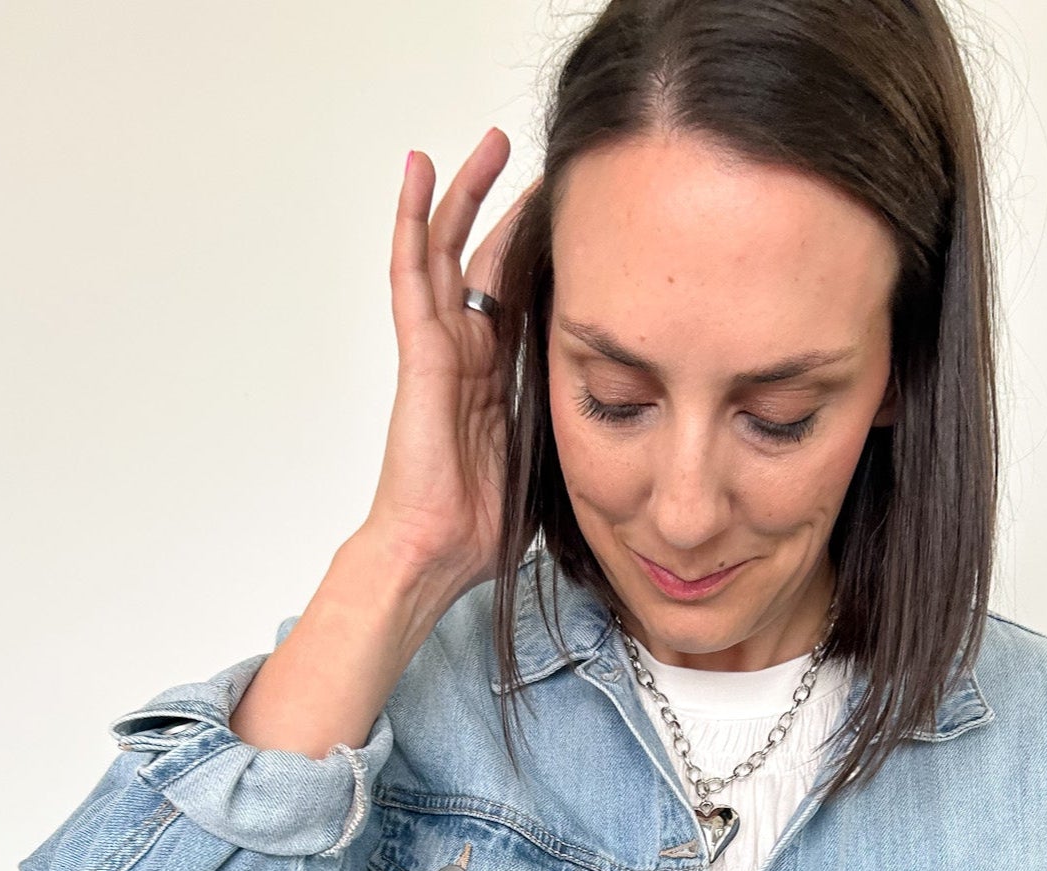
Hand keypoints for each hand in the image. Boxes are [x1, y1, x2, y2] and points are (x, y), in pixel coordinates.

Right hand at [361, 128, 540, 595]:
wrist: (439, 550)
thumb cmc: (482, 528)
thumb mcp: (552, 466)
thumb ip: (576, 433)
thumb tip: (634, 429)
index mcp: (496, 380)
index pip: (519, 298)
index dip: (542, 256)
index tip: (577, 221)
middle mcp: (466, 355)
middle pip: (485, 261)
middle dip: (508, 209)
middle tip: (535, 162)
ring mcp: (440, 348)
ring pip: (448, 250)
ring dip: (464, 194)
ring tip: (484, 144)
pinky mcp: (419, 349)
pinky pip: (412, 270)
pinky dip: (414, 218)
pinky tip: (421, 171)